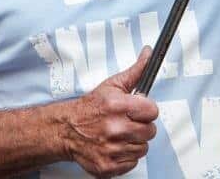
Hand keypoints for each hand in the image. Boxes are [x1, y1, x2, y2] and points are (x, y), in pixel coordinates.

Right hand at [62, 48, 158, 176]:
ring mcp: (111, 148)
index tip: (139, 110)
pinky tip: (116, 146)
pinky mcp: (108, 166)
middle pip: (150, 131)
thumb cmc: (91, 107)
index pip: (152, 111)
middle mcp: (115, 128)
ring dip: (134, 142)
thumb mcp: (112, 85)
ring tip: (121, 134)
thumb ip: (136, 71)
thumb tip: (148, 53)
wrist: (67, 129)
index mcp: (117, 105)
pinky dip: (126, 156)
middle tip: (128, 122)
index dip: (147, 110)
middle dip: (142, 126)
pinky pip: (132, 163)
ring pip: (142, 148)